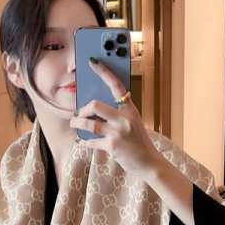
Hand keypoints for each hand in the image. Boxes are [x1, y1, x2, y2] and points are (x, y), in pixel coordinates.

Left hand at [69, 58, 159, 177]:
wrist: (149, 163)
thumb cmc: (138, 142)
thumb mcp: (132, 122)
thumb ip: (117, 113)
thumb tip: (93, 107)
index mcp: (130, 109)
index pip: (116, 85)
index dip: (104, 72)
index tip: (93, 62)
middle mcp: (125, 118)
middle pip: (95, 105)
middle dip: (83, 109)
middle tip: (78, 113)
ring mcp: (118, 133)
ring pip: (89, 124)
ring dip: (77, 124)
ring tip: (74, 124)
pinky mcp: (113, 146)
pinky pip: (91, 141)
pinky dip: (84, 142)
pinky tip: (81, 141)